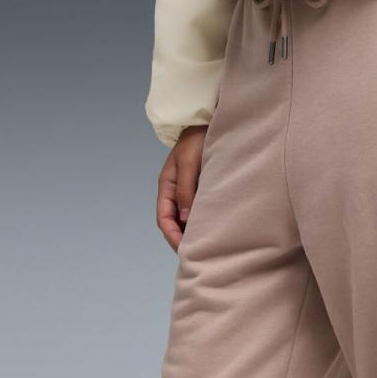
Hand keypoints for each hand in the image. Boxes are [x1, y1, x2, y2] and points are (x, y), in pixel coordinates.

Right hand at [156, 125, 207, 251]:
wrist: (208, 122)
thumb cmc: (197, 139)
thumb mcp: (189, 164)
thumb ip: (187, 190)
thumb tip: (185, 219)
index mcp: (167, 186)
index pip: (164, 219)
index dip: (172, 236)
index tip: (183, 250)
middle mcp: (175, 192)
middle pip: (174, 223)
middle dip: (181, 240)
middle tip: (196, 255)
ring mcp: (187, 191)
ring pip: (185, 219)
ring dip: (192, 233)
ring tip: (204, 248)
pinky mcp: (200, 190)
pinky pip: (197, 211)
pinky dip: (201, 222)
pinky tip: (212, 230)